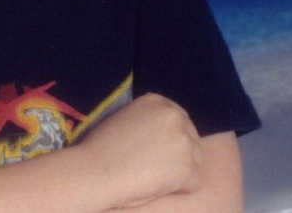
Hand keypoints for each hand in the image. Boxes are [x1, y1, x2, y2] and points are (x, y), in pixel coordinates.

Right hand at [78, 92, 202, 209]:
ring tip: (152, 176)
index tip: (156, 152)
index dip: (169, 140)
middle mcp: (174, 115)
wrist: (95, 170)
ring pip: (196, 161)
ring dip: (180, 172)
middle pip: (192, 139)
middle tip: (154, 168)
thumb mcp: (125, 118)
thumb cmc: (101, 148)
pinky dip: (180, 189)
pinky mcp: (188, 166)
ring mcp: (183, 140)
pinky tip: (157, 186)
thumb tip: (163, 133)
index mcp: (157, 101)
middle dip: (179, 155)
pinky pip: (194, 183)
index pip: (180, 120)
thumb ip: (148, 120)